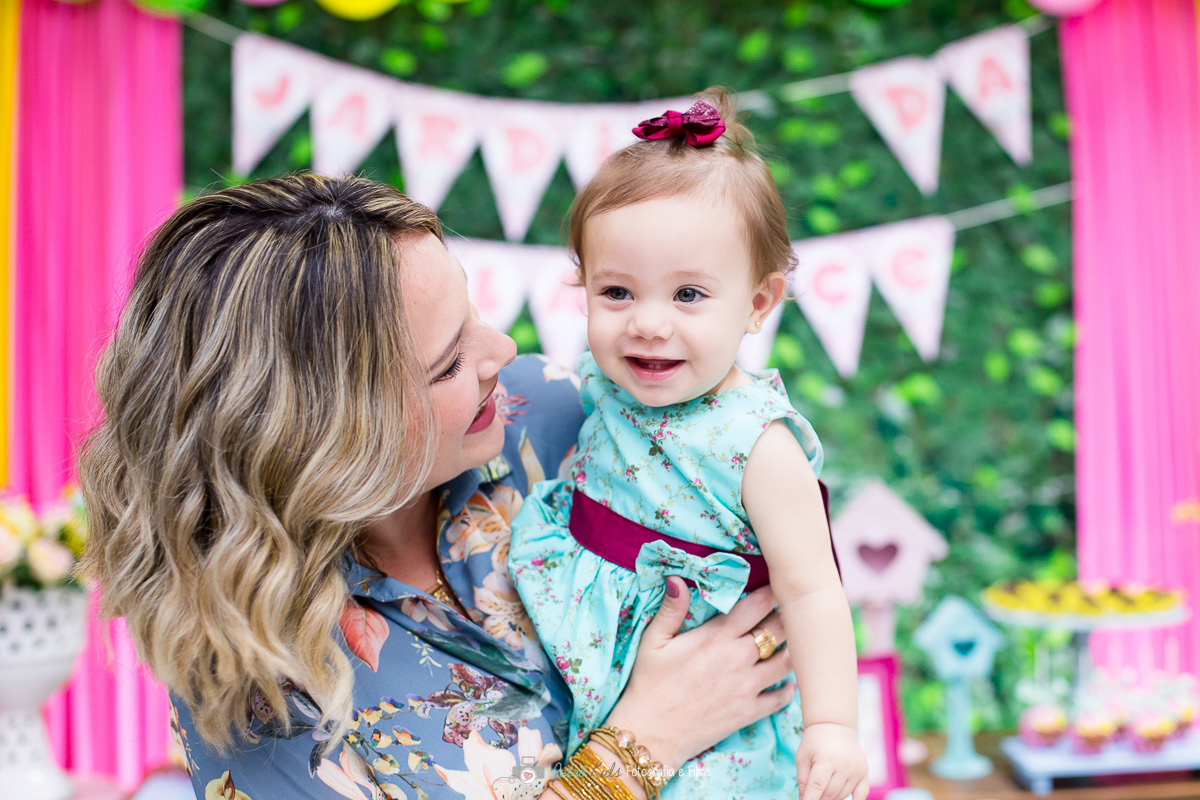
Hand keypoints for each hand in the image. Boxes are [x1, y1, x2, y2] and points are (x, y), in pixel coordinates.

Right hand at [604, 577, 793, 772]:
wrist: (652, 733)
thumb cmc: (649, 684)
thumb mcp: (652, 642)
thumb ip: (671, 609)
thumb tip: (675, 579)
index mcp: (716, 637)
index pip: (756, 606)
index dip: (771, 592)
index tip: (777, 584)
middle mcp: (738, 659)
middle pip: (778, 630)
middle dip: (786, 616)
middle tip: (790, 609)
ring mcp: (747, 687)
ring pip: (786, 661)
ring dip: (791, 649)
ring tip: (792, 641)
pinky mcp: (749, 712)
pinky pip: (781, 698)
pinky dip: (788, 688)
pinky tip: (787, 681)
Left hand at [795, 722, 868, 799]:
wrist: (835, 726)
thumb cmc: (814, 743)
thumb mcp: (802, 757)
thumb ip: (802, 780)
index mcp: (826, 760)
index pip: (817, 787)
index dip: (810, 799)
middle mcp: (844, 766)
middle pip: (830, 794)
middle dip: (819, 799)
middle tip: (813, 794)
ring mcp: (856, 770)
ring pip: (843, 795)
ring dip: (832, 797)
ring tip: (823, 788)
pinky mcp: (864, 772)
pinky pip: (862, 794)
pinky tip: (843, 797)